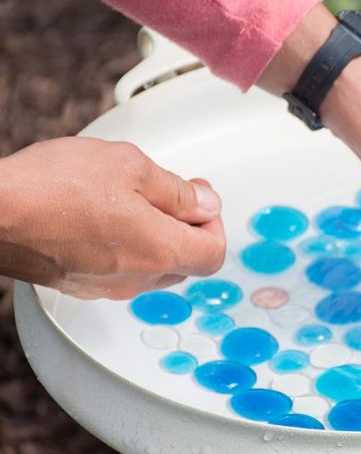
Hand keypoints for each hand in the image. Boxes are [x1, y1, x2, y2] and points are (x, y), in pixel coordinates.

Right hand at [0, 137, 225, 298]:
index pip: (214, 254)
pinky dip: (127, 247)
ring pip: (153, 267)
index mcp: (159, 250)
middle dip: (188, 227)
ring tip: (133, 200)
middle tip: (173, 195)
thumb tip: (206, 204)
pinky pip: (121, 271)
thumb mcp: (131, 167)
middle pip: (186, 262)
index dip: (215, 225)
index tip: (201, 201)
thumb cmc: (52, 187)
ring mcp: (106, 287)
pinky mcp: (80, 284)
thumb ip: (177, 191)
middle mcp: (136, 278)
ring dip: (157, 236)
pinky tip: (105, 216)